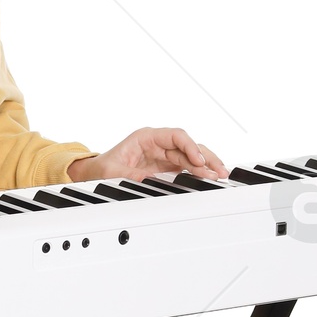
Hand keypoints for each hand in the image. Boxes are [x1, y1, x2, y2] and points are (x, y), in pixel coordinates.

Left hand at [66, 127, 227, 184]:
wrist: (95, 175)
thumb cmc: (102, 169)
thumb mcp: (112, 172)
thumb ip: (129, 175)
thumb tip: (146, 179)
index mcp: (146, 137)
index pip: (175, 136)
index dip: (189, 147)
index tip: (198, 161)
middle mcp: (157, 143)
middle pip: (188, 145)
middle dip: (204, 156)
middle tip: (218, 171)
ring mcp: (163, 154)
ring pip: (190, 155)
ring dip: (206, 164)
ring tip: (220, 174)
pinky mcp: (165, 166)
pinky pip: (186, 166)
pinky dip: (198, 171)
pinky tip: (210, 176)